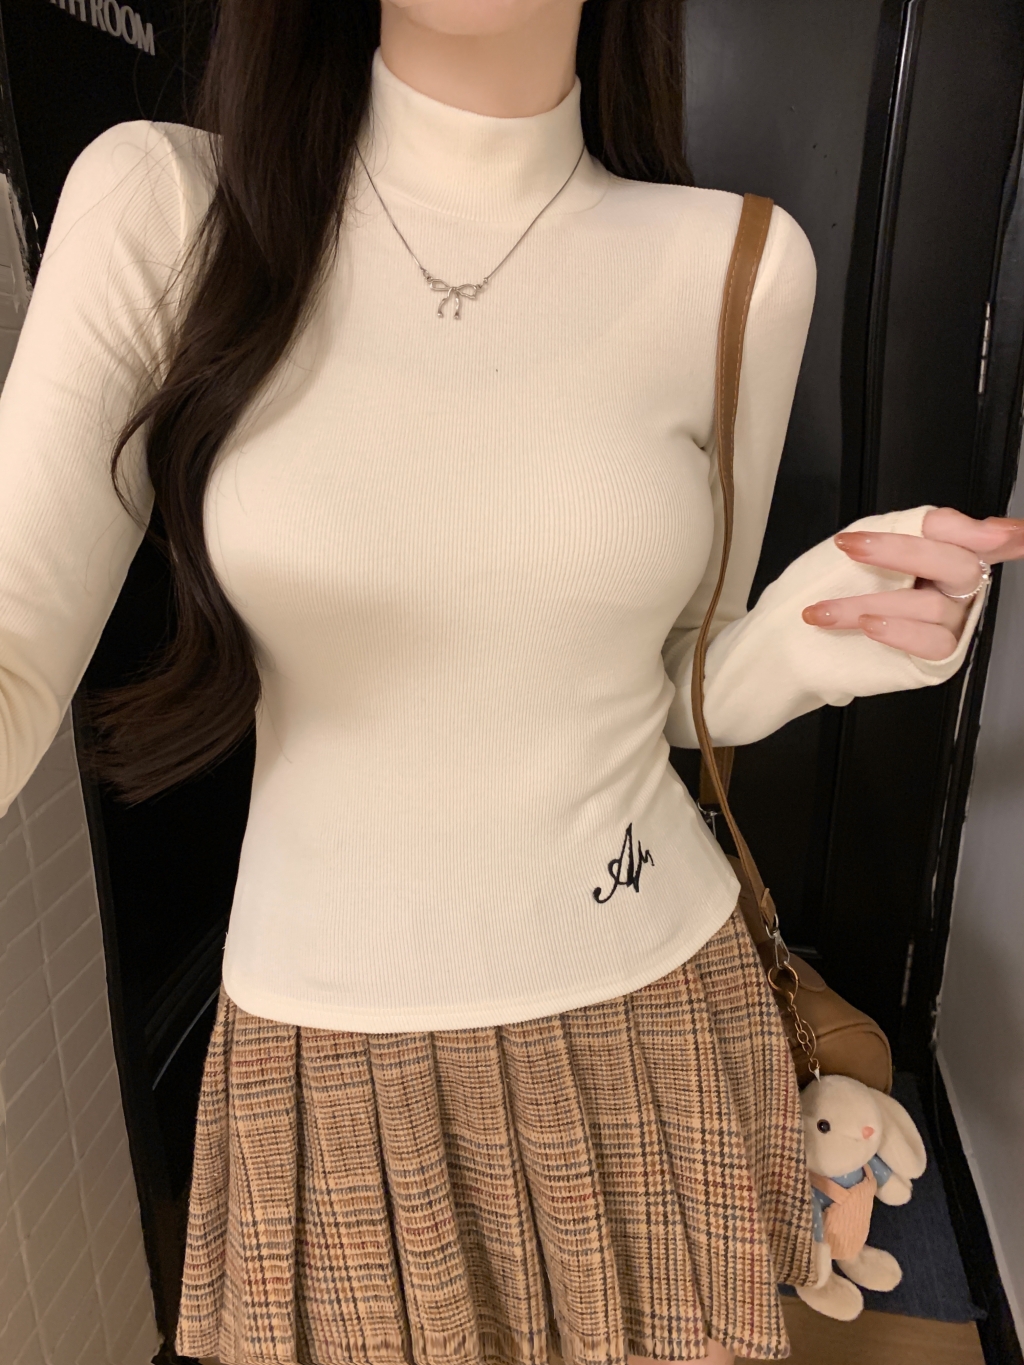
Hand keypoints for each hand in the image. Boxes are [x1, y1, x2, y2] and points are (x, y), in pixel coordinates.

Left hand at [801, 508, 1023, 660]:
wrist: (796, 632)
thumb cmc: (833, 583)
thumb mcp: (863, 542)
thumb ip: (906, 526)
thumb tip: (957, 522)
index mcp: (943, 550)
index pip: (969, 534)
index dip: (988, 532)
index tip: (995, 534)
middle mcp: (956, 585)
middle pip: (955, 563)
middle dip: (898, 552)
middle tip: (851, 548)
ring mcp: (952, 620)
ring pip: (929, 606)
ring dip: (865, 603)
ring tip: (824, 609)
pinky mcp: (941, 655)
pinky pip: (934, 642)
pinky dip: (897, 631)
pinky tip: (868, 625)